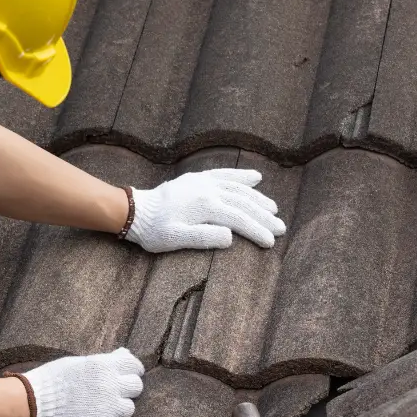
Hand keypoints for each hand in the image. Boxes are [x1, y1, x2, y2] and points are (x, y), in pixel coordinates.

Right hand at [21, 347, 144, 416]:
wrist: (33, 404)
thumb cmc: (51, 380)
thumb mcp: (78, 363)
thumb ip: (103, 361)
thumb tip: (123, 354)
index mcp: (104, 366)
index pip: (134, 366)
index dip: (132, 370)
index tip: (127, 375)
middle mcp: (111, 386)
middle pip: (136, 387)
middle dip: (127, 389)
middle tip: (114, 392)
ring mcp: (109, 408)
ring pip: (128, 409)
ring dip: (118, 408)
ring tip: (101, 408)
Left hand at [125, 169, 285, 252]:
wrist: (135, 211)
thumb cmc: (154, 230)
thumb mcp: (176, 239)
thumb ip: (203, 237)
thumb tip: (230, 236)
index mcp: (205, 206)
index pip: (239, 219)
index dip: (257, 230)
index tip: (271, 242)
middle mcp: (208, 190)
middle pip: (243, 203)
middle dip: (264, 216)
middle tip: (281, 228)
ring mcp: (203, 182)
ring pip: (238, 188)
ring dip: (258, 198)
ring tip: (274, 209)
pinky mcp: (198, 179)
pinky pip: (224, 174)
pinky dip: (241, 176)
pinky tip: (255, 178)